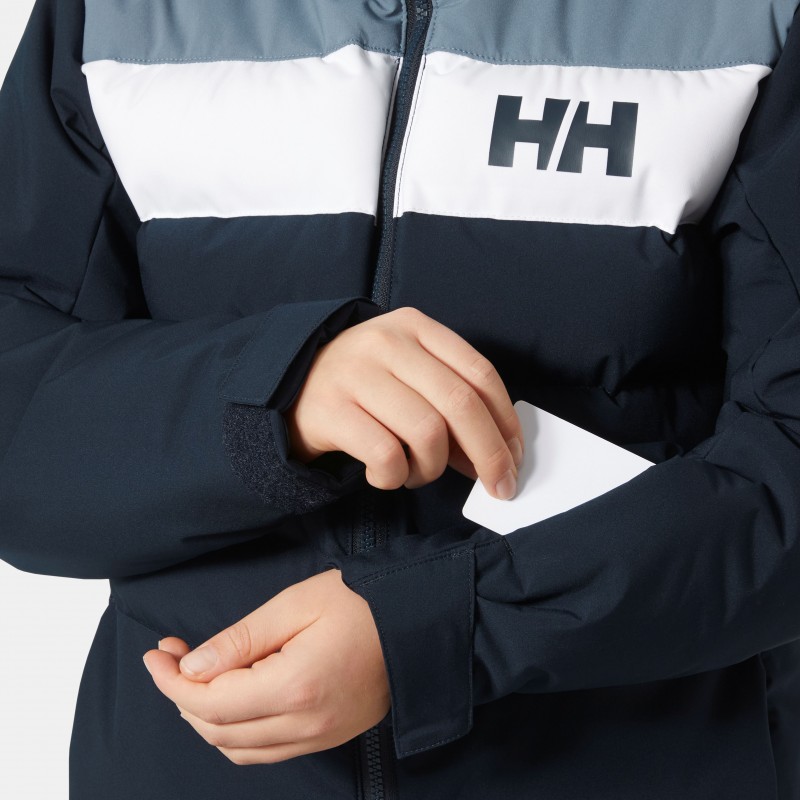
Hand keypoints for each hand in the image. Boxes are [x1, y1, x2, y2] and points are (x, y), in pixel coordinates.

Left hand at [141, 569, 389, 764]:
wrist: (418, 618)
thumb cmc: (362, 600)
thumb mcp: (296, 604)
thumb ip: (240, 640)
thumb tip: (192, 667)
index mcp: (295, 686)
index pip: (211, 701)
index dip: (173, 681)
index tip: (158, 654)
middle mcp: (306, 723)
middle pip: (218, 731)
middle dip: (184, 696)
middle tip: (174, 657)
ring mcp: (320, 736)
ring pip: (239, 750)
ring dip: (207, 718)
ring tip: (197, 678)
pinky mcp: (328, 736)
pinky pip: (267, 752)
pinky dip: (237, 733)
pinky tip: (232, 700)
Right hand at [286, 306, 523, 499]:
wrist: (290, 386)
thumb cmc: (365, 387)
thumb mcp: (409, 375)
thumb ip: (450, 404)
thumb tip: (497, 456)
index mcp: (415, 327)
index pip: (479, 373)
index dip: (505, 421)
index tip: (515, 457)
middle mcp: (386, 343)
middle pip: (460, 404)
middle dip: (489, 454)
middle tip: (498, 487)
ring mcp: (356, 374)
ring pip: (426, 433)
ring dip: (433, 468)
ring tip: (418, 473)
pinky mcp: (330, 410)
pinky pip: (386, 456)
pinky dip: (396, 477)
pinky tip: (386, 475)